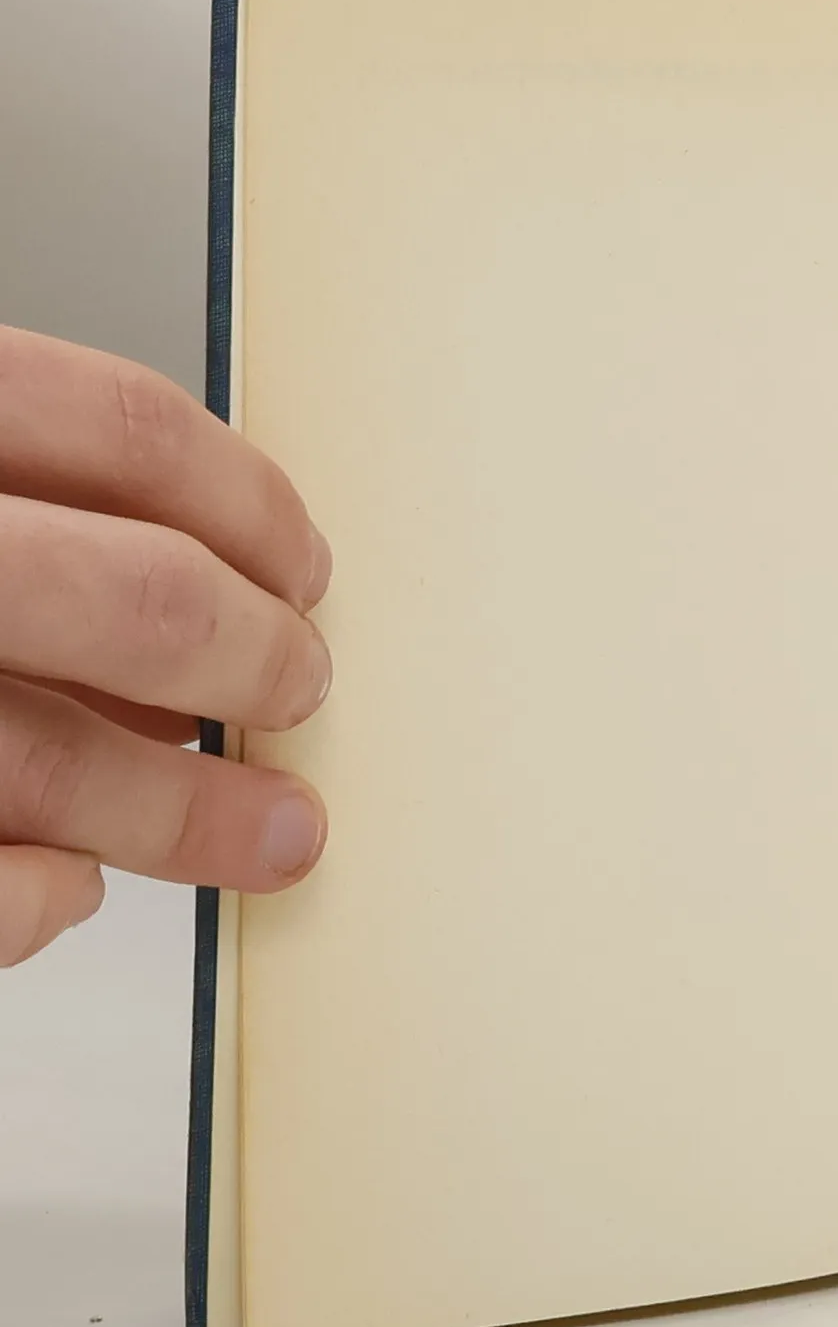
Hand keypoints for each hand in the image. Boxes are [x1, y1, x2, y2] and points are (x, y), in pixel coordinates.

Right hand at [0, 325, 330, 965]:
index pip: (126, 432)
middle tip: (303, 686)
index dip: (250, 506)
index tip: (311, 567)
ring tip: (277, 833)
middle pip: (142, 597)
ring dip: (195, 811)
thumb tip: (208, 571)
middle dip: (260, 659)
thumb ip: (38, 501)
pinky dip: (41, 894)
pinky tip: (68, 880)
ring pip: (59, 760)